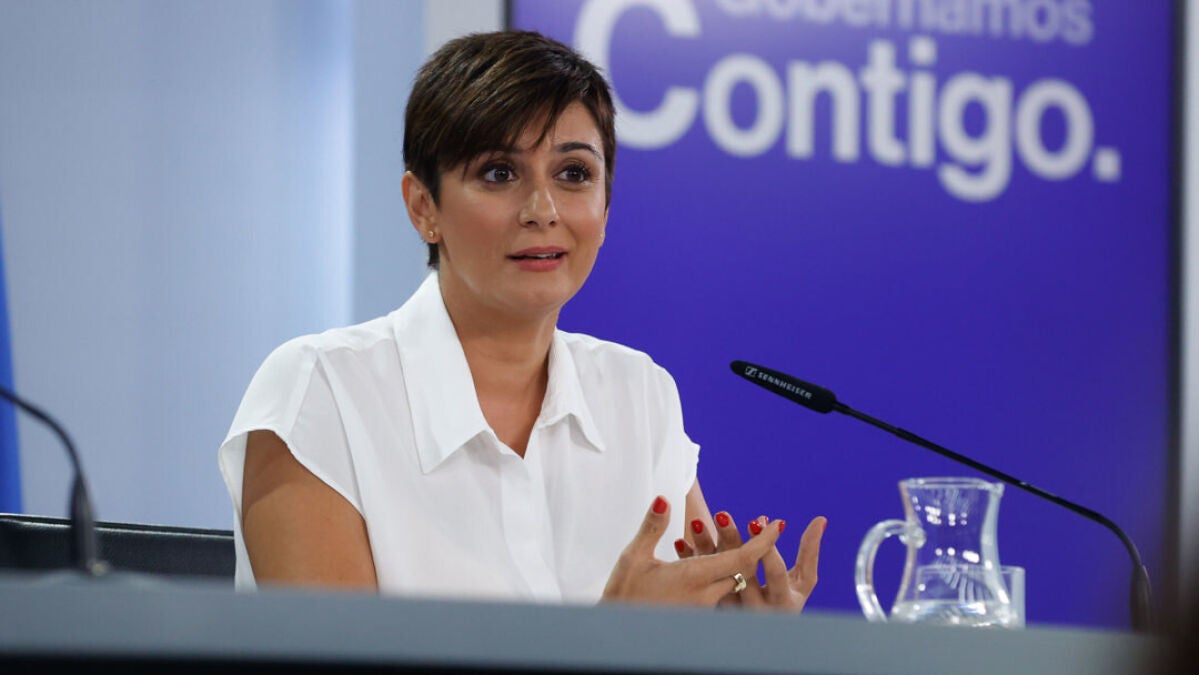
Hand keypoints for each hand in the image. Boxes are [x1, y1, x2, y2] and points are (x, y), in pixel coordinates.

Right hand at [600, 496, 782, 605]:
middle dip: (753, 546)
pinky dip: (724, 573)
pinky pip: (719, 591)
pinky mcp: (697, 614)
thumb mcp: (633, 558)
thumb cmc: (623, 596)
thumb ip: (653, 527)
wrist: (617, 634)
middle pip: (742, 569)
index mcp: (693, 578)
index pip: (740, 558)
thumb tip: (664, 499)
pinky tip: (718, 559)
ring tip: (741, 536)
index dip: (762, 541)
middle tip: (760, 523)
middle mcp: (704, 596)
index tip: (777, 524)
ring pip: (732, 580)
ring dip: (739, 559)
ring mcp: (703, 608)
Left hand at [676, 511, 825, 611]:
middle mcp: (760, 608)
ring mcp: (736, 611)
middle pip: (743, 573)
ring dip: (706, 550)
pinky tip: (681, 541)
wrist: (768, 636)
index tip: (757, 520)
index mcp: (784, 600)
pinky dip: (691, 562)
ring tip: (697, 523)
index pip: (775, 574)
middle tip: (721, 514)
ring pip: (717, 579)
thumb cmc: (789, 599)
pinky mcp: (716, 610)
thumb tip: (821, 518)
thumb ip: (810, 551)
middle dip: (732, 540)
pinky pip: (698, 584)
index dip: (766, 547)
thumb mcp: (804, 581)